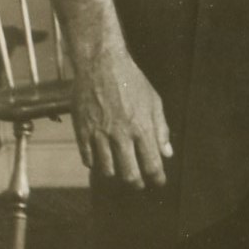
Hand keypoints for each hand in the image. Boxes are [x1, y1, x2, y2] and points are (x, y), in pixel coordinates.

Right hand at [44, 0, 172, 188]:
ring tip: (120, 171)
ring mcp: (99, 135)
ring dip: (115, 174)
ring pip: (107, 171)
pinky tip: (102, 159)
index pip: (151, 163)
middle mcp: (121, 135)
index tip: (159, 182)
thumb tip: (167, 153)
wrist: (101, 64)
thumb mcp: (154, 101)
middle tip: (139, 183)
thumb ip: (161, 128)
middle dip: (136, 183)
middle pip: (129, 174)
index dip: (156, 177)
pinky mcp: (81, 132)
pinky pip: (88, 159)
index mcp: (142, 127)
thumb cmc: (131, 81)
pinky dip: (96, 164)